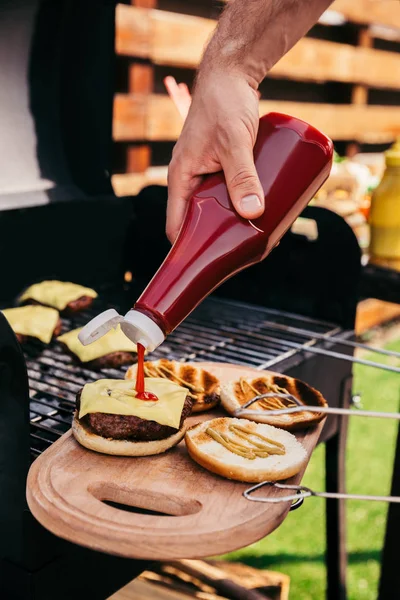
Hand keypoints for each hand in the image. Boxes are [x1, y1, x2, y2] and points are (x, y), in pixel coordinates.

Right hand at [166, 72, 263, 242]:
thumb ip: (243, 175)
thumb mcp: (234, 141)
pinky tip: (262, 212)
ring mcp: (207, 174)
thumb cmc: (224, 102)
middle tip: (245, 251)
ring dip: (234, 222)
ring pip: (218, 208)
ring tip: (259, 235)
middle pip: (200, 221)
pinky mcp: (223, 166)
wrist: (231, 75)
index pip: (177, 226)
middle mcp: (191, 180)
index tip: (205, 268)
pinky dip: (243, 204)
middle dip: (219, 238)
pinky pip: (231, 193)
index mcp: (181, 178)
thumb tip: (254, 212)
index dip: (188, 250)